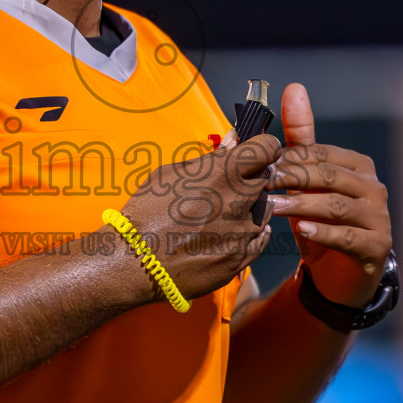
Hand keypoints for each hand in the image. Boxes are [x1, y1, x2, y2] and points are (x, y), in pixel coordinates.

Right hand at [118, 130, 281, 301]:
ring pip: (264, 211)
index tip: (251, 152)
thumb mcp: (170, 173)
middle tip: (229, 186)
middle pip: (265, 179)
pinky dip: (249, 234)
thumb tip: (234, 141)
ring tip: (220, 215)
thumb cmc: (146, 211)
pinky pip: (259, 240)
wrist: (135, 261)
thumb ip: (209, 158)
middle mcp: (239, 201)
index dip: (260, 148)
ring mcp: (242, 233)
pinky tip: (229, 232)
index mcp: (222, 173)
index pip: (267, 148)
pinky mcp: (240, 258)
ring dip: (249, 208)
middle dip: (251, 178)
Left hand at [266, 83, 392, 306]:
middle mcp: (374, 187)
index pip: (321, 153)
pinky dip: (323, 233)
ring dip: (301, 205)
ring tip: (270, 208)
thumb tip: (294, 87)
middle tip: (259, 183)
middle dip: (292, 178)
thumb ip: (300, 138)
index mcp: (358, 165)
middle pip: (329, 176)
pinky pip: (347, 237)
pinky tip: (301, 230)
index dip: (289, 157)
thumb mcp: (306, 180)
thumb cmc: (320, 219)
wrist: (337, 275)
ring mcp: (379, 218)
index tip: (257, 164)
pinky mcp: (377, 247)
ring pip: (336, 206)